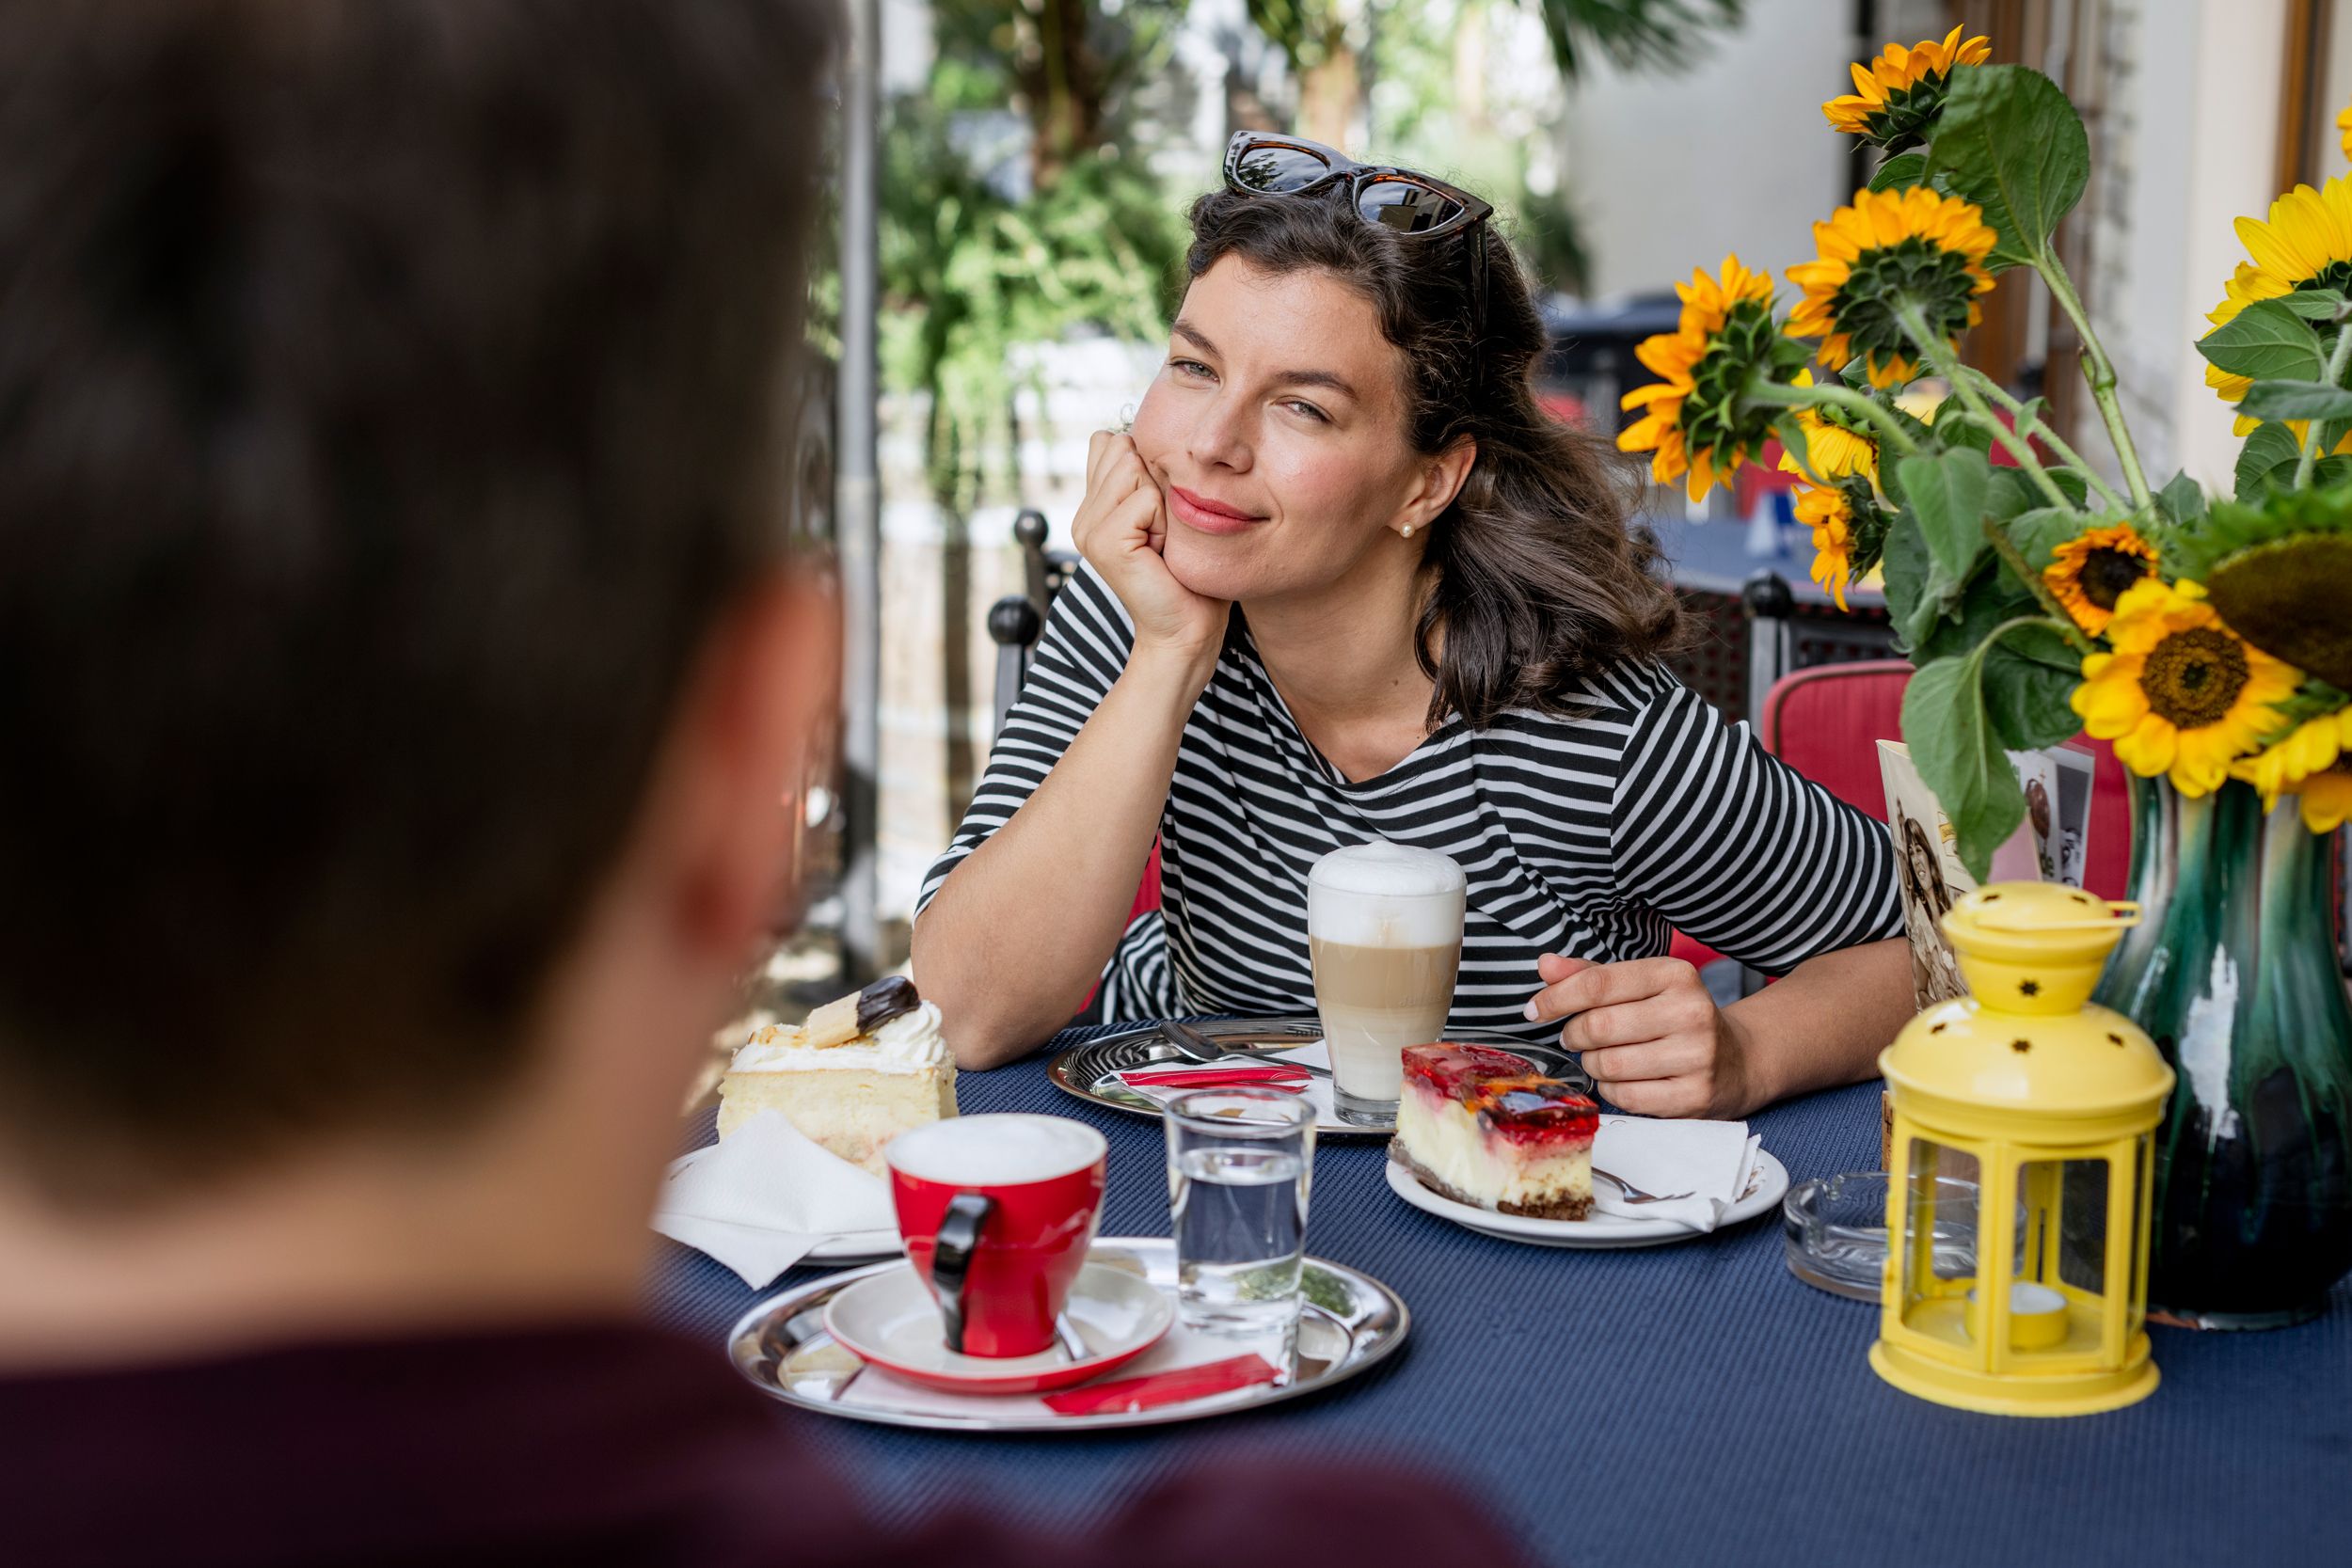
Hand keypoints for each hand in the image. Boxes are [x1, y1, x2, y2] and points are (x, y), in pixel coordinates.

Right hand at [1072, 431, 1227, 664]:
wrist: (1187, 628)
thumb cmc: (1188, 572)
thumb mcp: (1167, 510)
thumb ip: (1147, 474)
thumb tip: (1144, 432)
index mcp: (1094, 505)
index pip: (1109, 441)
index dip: (1145, 466)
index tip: (1157, 514)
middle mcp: (1084, 514)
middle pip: (1122, 447)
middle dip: (1155, 481)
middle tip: (1162, 530)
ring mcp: (1088, 528)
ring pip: (1133, 468)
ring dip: (1162, 502)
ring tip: (1163, 541)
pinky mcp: (1103, 541)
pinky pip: (1144, 498)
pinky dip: (1164, 522)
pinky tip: (1160, 552)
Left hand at [1523, 952, 1760, 1118]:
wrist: (1737, 1061)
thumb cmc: (1674, 1017)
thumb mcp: (1641, 986)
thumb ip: (1591, 974)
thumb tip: (1545, 965)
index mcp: (1675, 974)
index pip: (1598, 983)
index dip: (1556, 997)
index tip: (1535, 1009)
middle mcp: (1691, 1012)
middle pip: (1599, 1026)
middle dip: (1574, 1034)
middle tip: (1575, 1037)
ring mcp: (1697, 1056)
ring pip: (1609, 1064)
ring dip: (1592, 1063)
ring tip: (1603, 1057)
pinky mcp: (1695, 1095)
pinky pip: (1625, 1096)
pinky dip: (1611, 1089)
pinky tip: (1623, 1079)